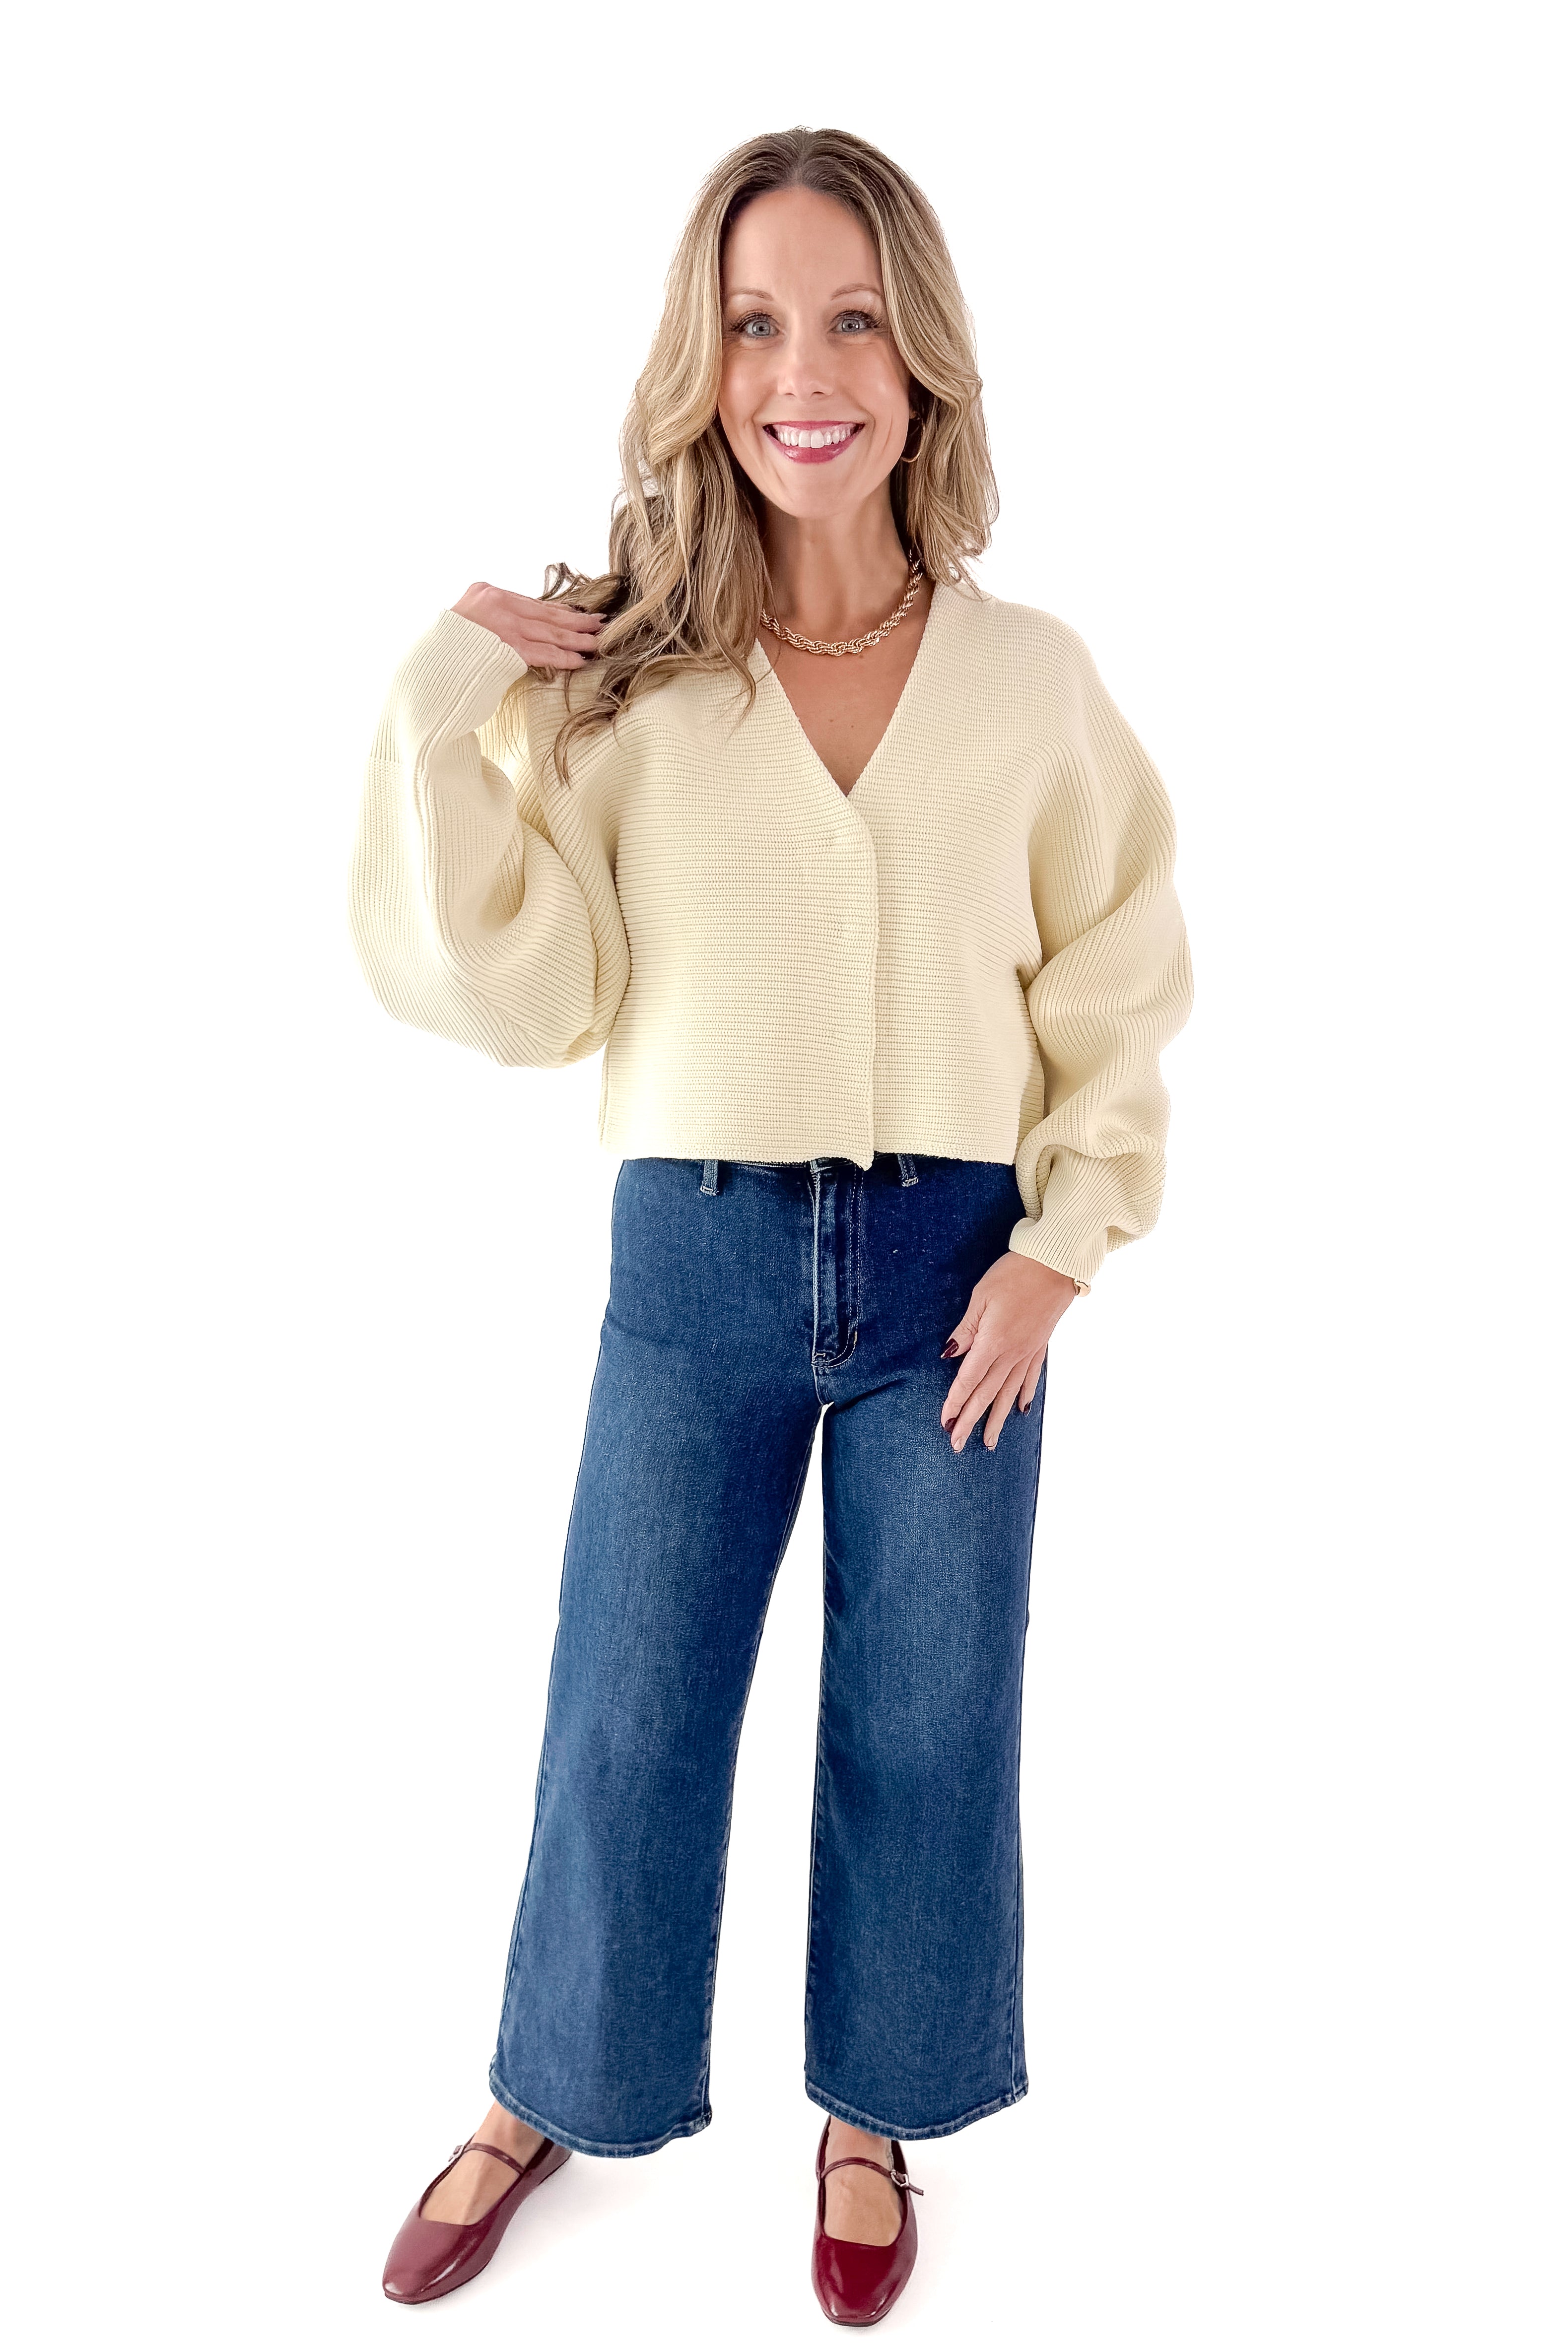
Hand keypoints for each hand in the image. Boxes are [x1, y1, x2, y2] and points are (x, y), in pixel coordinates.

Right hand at [450, 581, 604, 668]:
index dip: (559, 610)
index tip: (578, 614)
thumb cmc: (448, 649)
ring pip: (549, 631)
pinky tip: (580, 659)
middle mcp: (496, 603)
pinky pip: (543, 652)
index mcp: (486, 592)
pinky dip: (564, 656)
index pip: (531, 603)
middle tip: (600, 622)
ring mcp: (502, 625)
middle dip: (575, 621)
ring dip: (577, 638)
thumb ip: (494, 619)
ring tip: (597, 641)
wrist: (428, 665)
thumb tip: (525, 626)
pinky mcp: (506, 648)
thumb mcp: (469, 620)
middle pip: (545, 613)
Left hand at [940, 1252, 1077, 1452]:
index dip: (956, 1402)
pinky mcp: (1040, 1345)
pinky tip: (1020, 1411)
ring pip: (1009, 1392)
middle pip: (987, 1393)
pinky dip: (1024, 1395)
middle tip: (957, 1445)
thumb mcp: (981, 1297)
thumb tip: (950, 1354)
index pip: (969, 1379)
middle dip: (970, 1420)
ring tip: (988, 1442)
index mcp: (993, 1342)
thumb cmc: (1014, 1274)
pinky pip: (1031, 1377)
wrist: (1054, 1264)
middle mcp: (1012, 1353)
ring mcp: (1028, 1351)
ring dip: (996, 1418)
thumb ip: (966, 1329)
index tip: (945, 1422)